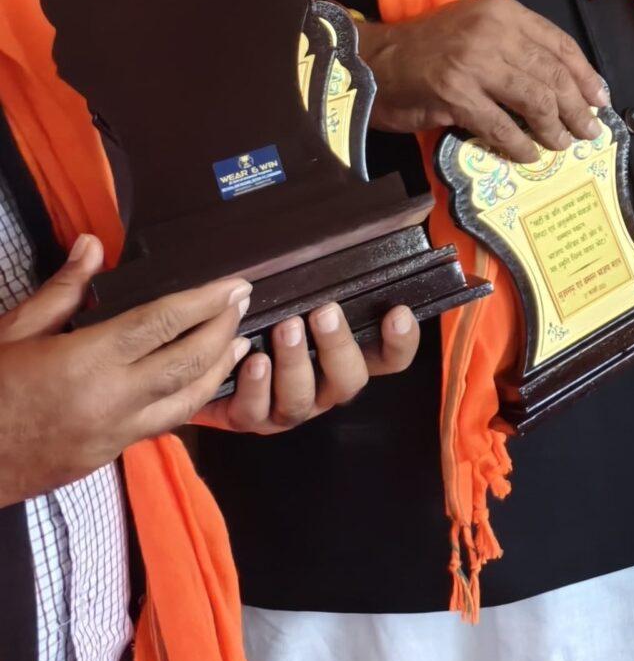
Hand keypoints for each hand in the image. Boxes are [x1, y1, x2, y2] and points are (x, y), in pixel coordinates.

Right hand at [0, 237, 249, 501]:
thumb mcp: (12, 333)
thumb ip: (62, 290)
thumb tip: (92, 246)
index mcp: (85, 361)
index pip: (163, 322)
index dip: (206, 300)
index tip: (233, 284)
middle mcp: (110, 399)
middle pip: (189, 360)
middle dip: (223, 328)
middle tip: (243, 303)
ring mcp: (113, 433)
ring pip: (188, 400)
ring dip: (219, 369)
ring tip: (238, 342)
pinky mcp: (108, 456)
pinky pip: (163, 424)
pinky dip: (188, 400)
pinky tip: (196, 384)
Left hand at [195, 299, 420, 434]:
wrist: (206, 360)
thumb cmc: (262, 321)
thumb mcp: (293, 299)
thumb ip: (315, 286)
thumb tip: (331, 241)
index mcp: (345, 358)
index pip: (391, 359)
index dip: (401, 342)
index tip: (397, 312)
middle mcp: (324, 388)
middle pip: (350, 380)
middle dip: (337, 346)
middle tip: (324, 313)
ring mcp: (290, 408)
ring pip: (303, 398)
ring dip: (295, 363)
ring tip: (284, 328)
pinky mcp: (252, 419)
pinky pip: (257, 411)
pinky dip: (255, 386)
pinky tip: (252, 360)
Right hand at [361, 0, 606, 163]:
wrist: (373, 62)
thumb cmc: (429, 49)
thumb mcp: (478, 30)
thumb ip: (518, 47)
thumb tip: (567, 85)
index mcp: (503, 11)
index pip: (559, 44)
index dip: (585, 74)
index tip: (600, 98)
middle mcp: (491, 31)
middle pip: (552, 74)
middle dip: (577, 107)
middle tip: (590, 129)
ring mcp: (473, 62)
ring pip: (534, 99)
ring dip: (554, 127)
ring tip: (562, 143)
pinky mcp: (455, 94)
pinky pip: (501, 126)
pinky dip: (520, 144)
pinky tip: (529, 155)